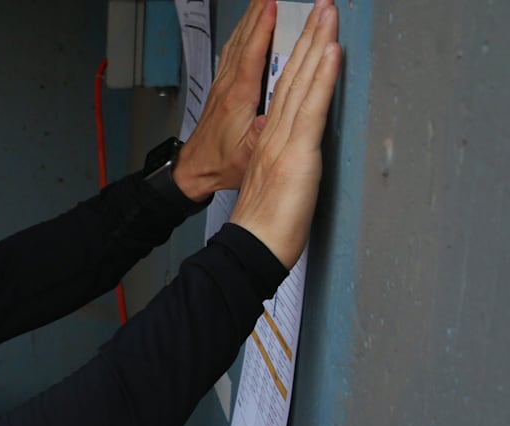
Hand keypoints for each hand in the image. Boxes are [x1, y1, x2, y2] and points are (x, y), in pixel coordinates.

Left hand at [172, 0, 277, 200]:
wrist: (194, 171)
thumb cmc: (221, 164)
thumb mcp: (248, 154)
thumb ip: (262, 133)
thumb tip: (278, 113)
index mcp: (239, 97)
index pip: (252, 53)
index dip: (263, 28)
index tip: (275, 5)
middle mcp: (228, 86)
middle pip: (243, 39)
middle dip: (259, 12)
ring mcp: (222, 85)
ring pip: (236, 42)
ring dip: (250, 19)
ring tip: (263, 0)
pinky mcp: (221, 89)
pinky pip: (231, 52)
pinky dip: (241, 33)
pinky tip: (246, 27)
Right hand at [228, 1, 341, 267]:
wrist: (252, 246)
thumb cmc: (265, 226)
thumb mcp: (277, 184)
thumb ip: (284, 161)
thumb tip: (294, 153)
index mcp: (270, 140)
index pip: (287, 88)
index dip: (299, 56)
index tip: (310, 30)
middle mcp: (275, 133)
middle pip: (293, 76)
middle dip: (308, 37)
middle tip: (321, 7)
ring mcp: (284, 140)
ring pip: (301, 83)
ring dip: (316, 44)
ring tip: (326, 15)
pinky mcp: (297, 152)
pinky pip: (311, 107)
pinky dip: (322, 77)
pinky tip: (329, 52)